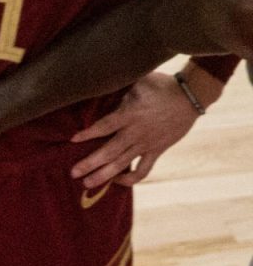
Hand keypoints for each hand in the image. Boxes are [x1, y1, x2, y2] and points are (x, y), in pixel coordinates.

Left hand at [67, 72, 198, 187]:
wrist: (192, 96)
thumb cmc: (162, 86)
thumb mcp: (139, 82)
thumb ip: (120, 89)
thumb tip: (100, 86)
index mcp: (130, 114)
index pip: (104, 126)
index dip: (88, 133)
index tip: (73, 139)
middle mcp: (137, 132)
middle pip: (109, 152)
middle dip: (89, 163)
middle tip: (73, 173)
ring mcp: (147, 144)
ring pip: (122, 164)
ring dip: (104, 175)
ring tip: (87, 183)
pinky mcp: (157, 150)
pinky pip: (143, 170)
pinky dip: (131, 178)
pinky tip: (117, 181)